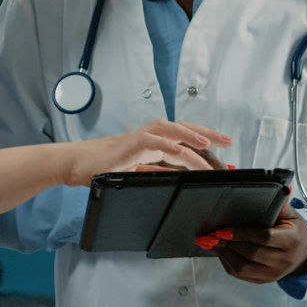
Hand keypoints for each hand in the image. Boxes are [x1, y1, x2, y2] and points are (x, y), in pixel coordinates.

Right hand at [67, 120, 231, 185]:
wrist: (79, 164)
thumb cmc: (104, 168)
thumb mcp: (139, 173)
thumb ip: (159, 172)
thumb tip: (181, 178)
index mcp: (154, 142)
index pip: (185, 137)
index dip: (205, 139)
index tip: (224, 145)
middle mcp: (150, 135)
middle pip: (183, 128)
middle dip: (207, 134)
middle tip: (228, 140)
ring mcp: (140, 137)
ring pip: (171, 130)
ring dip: (190, 135)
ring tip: (208, 144)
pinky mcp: (130, 144)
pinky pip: (152, 141)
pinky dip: (167, 144)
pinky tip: (180, 150)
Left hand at [205, 202, 306, 284]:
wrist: (304, 253)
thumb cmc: (294, 231)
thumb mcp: (291, 215)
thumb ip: (278, 204)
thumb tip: (268, 187)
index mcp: (291, 241)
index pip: (264, 238)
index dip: (242, 234)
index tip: (223, 230)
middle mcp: (283, 260)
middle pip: (251, 254)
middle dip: (228, 244)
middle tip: (210, 235)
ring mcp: (273, 273)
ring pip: (243, 268)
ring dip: (224, 255)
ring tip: (212, 243)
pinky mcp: (264, 280)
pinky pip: (242, 275)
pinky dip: (228, 264)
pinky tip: (221, 253)